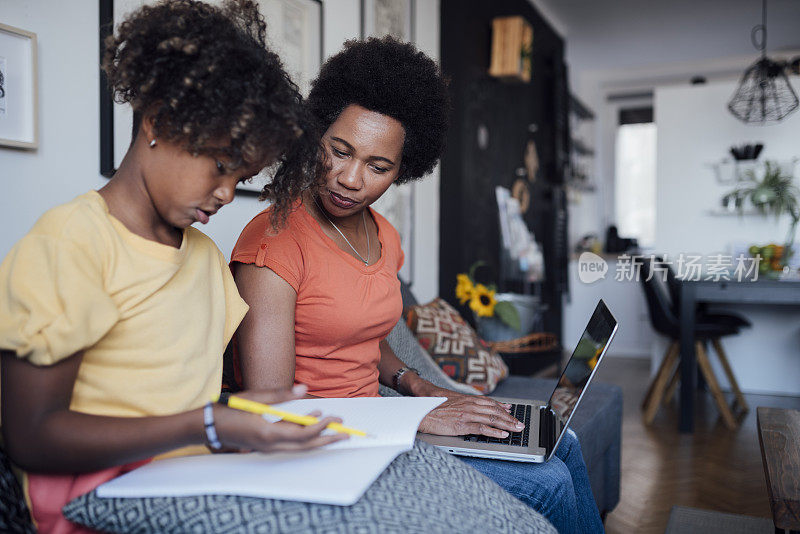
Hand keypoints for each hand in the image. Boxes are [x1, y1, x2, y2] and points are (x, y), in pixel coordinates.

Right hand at [214, 384, 347, 451]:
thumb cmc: (229, 409)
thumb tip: (303, 389)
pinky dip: (304, 439)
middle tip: (345, 432)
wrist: (207, 426)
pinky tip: (312, 428)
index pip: (302, 435)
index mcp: (268, 434)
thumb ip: (281, 395)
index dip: (320, 427)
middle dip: (327, 439)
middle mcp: (270, 446)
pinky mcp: (265, 447)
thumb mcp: (256, 398)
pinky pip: (290, 446)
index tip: (332, 417)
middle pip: (305, 446)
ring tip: (335, 432)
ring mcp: (267, 449)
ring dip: (318, 441)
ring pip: (299, 448)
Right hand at [418, 394, 523, 437]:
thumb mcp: (451, 401)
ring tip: (517, 429)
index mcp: (467, 400)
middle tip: (520, 423)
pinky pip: (482, 428)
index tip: (512, 411)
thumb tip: (473, 406)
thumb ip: (464, 404)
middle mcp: (470, 405)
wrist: (421, 411)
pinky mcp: (462, 425)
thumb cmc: (434, 408)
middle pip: (495, 411)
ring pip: (492, 419)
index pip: (490, 403)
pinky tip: (502, 435)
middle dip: (510, 417)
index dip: (503, 407)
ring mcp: (467, 415)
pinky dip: (494, 432)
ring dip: (507, 424)